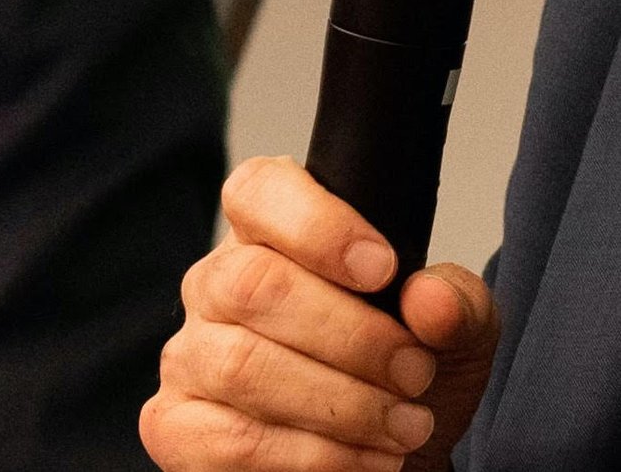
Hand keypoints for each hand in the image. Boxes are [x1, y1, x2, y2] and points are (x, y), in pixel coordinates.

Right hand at [140, 156, 499, 471]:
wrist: (388, 460)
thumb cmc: (403, 380)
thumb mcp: (455, 335)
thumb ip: (456, 304)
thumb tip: (429, 299)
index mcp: (268, 238)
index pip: (257, 191)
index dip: (315, 223)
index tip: (382, 268)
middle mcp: (214, 287)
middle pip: (253, 284)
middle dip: (353, 337)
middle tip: (415, 372)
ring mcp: (188, 357)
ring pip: (242, 366)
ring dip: (343, 405)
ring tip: (405, 425)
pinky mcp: (179, 428)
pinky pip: (235, 439)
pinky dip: (317, 456)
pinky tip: (365, 459)